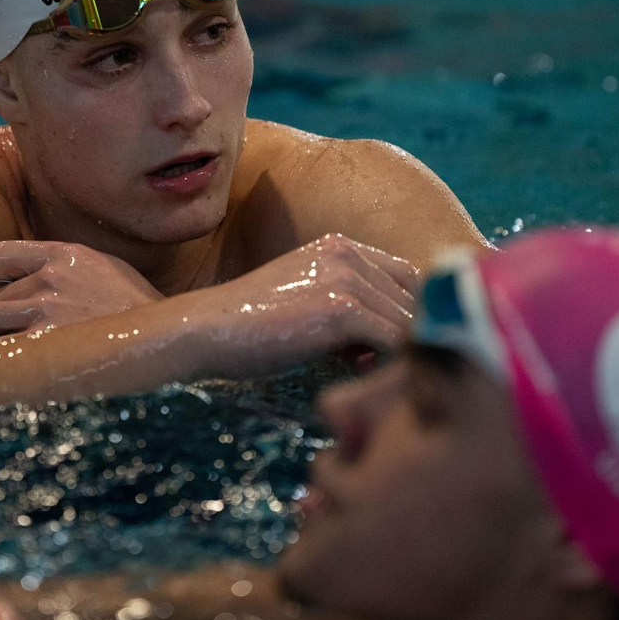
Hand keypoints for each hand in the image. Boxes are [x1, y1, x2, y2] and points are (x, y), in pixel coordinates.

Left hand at [0, 240, 163, 341]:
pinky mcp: (42, 346)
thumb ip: (66, 267)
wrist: (162, 340)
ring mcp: (43, 312)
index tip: (9, 297)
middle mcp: (49, 279)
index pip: (0, 255)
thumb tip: (28, 277)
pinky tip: (7, 371)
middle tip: (0, 335)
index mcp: (65, 255)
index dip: (0, 279)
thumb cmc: (135, 311)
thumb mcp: (105, 268)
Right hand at [193, 234, 418, 379]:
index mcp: (341, 246)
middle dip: (402, 335)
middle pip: (411, 300)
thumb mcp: (305, 300)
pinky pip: (395, 341)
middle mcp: (349, 253)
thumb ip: (348, 307)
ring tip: (361, 370)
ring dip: (396, 352)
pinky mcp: (342, 309)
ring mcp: (346, 278)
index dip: (402, 313)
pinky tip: (355, 372)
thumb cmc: (249, 327)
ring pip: (407, 322)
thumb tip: (392, 342)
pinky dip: (387, 364)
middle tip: (369, 363)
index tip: (379, 346)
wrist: (207, 330)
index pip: (406, 278)